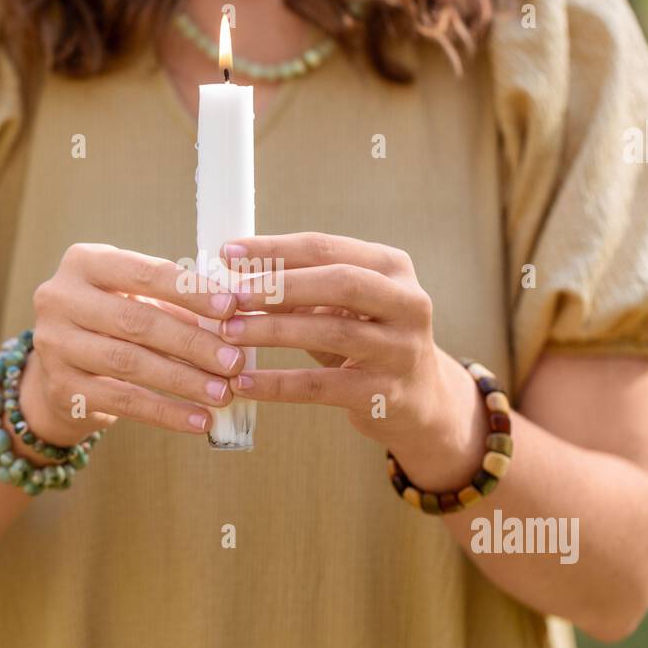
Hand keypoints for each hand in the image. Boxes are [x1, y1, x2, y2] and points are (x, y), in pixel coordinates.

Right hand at [20, 243, 244, 444]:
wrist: (62, 369)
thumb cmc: (115, 323)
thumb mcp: (138, 300)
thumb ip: (178, 304)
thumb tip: (234, 320)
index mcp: (84, 263)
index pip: (144, 273)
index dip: (190, 291)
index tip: (231, 308)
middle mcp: (59, 299)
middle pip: (136, 321)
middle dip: (192, 342)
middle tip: (234, 361)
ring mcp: (54, 345)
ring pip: (130, 363)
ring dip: (184, 380)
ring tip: (223, 393)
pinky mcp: (61, 388)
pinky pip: (122, 402)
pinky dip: (166, 413)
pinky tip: (199, 420)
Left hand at [219, 232, 486, 489]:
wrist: (419, 400)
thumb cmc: (366, 339)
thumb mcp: (344, 306)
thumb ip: (301, 288)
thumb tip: (233, 274)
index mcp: (392, 267)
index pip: (326, 248)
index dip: (275, 249)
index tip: (228, 253)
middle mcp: (407, 302)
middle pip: (340, 282)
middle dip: (281, 286)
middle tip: (232, 296)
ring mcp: (401, 349)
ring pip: (334, 332)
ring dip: (274, 331)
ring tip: (229, 333)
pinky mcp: (387, 393)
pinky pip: (323, 387)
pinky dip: (279, 384)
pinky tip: (244, 384)